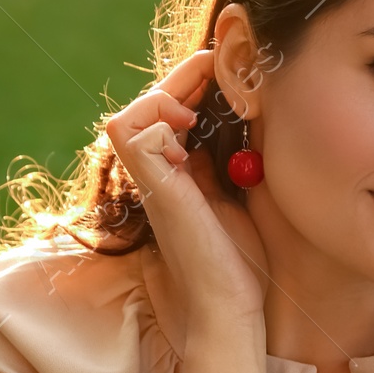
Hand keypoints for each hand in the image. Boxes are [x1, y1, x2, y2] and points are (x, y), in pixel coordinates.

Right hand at [103, 49, 267, 339]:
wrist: (229, 304)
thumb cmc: (238, 260)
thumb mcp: (235, 193)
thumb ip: (226, 156)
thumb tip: (241, 110)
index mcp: (174, 175)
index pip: (168, 112)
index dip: (192, 83)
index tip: (227, 74)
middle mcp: (154, 176)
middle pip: (149, 106)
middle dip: (185, 77)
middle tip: (219, 68)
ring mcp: (148, 182)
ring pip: (132, 114)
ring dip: (169, 92)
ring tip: (203, 102)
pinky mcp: (152, 187)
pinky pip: (135, 130)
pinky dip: (162, 118)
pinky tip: (192, 130)